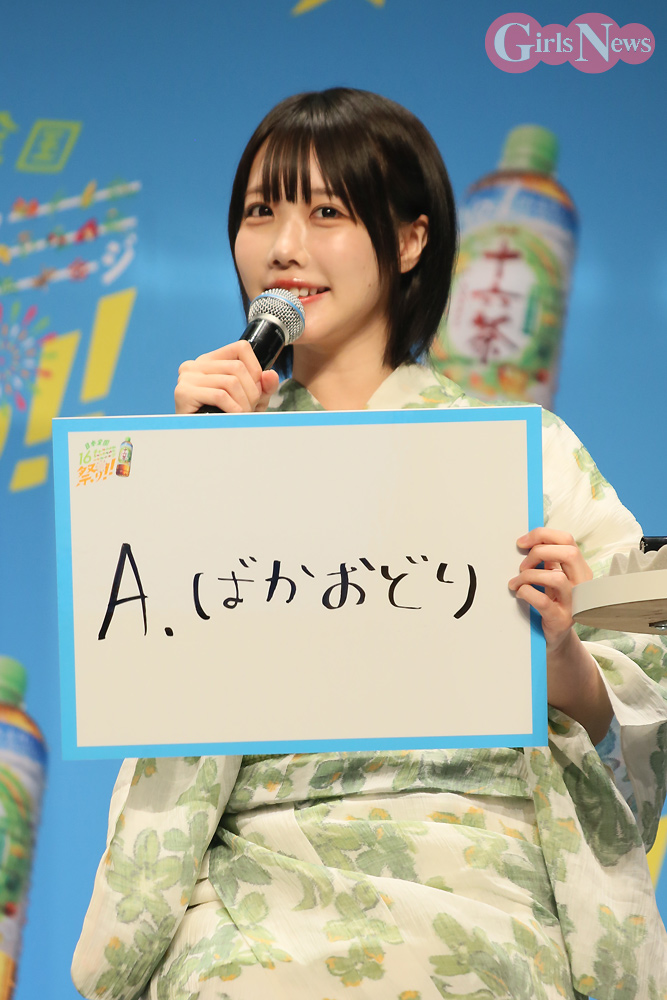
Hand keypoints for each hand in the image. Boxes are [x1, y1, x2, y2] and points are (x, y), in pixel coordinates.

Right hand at [175, 341, 279, 413]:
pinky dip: (233, 408)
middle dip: (252, 391)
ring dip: (244, 402)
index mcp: (211, 360)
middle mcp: (197, 364)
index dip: (255, 368)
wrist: (201, 439)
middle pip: (237, 367)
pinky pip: (219, 395)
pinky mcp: (184, 392)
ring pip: (230, 381)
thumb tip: (270, 374)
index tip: (257, 388)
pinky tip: (234, 416)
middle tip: (250, 408)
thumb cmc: (223, 417)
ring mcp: (188, 377)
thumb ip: (263, 386)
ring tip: (243, 415)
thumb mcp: (249, 399)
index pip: (241, 347)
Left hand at [508, 527, 591, 651]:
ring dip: (529, 575)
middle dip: (539, 552)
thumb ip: (547, 560)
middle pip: (568, 553)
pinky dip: (527, 593)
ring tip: (516, 582)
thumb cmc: (551, 602)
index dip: (543, 535)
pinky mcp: (561, 619)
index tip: (522, 542)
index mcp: (579, 569)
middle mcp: (582, 584)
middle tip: (522, 565)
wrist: (554, 637)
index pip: (568, 540)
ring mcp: (573, 603)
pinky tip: (519, 593)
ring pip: (556, 578)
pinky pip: (543, 601)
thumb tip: (529, 540)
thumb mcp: (552, 577)